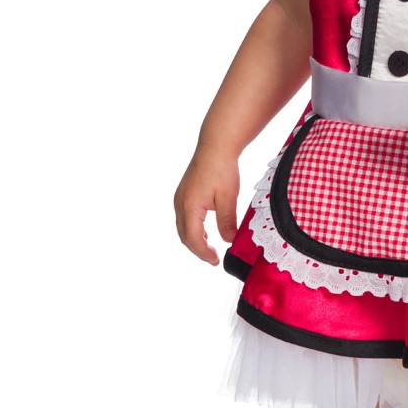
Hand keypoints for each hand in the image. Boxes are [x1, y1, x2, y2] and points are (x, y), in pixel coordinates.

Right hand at [174, 147, 239, 264]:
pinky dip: (192, 229)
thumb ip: (227, 221)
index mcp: (190, 206)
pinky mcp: (183, 194)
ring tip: (210, 248)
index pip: (193, 238)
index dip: (203, 253)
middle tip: (213, 259)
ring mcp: (180, 198)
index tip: (215, 261)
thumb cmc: (222, 169)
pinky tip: (205, 231)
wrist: (215, 146)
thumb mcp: (228, 197)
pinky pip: (184, 218)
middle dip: (198, 249)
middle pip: (184, 236)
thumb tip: (228, 241)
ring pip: (182, 227)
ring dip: (194, 240)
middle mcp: (180, 203)